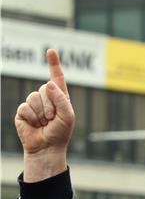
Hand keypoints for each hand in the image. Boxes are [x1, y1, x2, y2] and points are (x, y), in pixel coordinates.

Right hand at [15, 49, 74, 180]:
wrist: (47, 148)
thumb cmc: (60, 133)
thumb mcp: (68, 116)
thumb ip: (61, 99)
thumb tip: (48, 83)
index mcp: (59, 97)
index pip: (56, 77)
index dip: (53, 64)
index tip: (51, 51)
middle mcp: (46, 98)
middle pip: (44, 88)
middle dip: (50, 105)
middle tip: (52, 119)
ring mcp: (33, 104)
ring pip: (34, 97)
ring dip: (41, 112)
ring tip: (44, 123)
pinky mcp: (23, 111)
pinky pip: (25, 107)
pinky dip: (32, 117)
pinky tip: (35, 125)